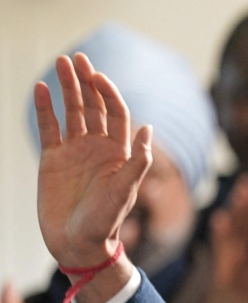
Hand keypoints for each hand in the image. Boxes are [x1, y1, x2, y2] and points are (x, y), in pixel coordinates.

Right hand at [35, 54, 147, 302]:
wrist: (78, 244)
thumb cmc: (106, 222)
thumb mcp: (124, 191)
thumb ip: (138, 161)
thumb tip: (150, 128)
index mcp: (120, 153)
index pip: (116, 113)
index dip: (108, 93)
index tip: (97, 76)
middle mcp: (99, 148)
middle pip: (93, 106)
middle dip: (86, 82)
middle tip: (76, 57)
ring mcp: (75, 152)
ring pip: (71, 112)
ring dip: (67, 87)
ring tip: (61, 62)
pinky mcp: (53, 159)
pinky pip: (49, 128)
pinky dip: (45, 108)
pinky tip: (41, 88)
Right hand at [209, 174, 247, 302]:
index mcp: (241, 253)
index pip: (247, 225)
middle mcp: (232, 255)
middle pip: (239, 224)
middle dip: (244, 203)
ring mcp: (227, 262)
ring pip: (232, 232)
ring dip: (236, 213)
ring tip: (242, 193)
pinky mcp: (222, 272)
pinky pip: (222, 251)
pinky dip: (221, 235)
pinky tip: (220, 218)